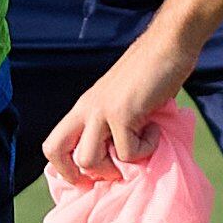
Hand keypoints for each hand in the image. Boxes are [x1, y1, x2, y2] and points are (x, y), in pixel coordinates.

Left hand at [44, 26, 197, 184]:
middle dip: (79, 173)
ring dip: (114, 166)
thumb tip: (121, 161)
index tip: (87, 178)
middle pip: (55, 150)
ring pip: (88, 160)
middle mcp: (86, 109)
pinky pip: (128, 152)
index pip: (52, 143)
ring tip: (136, 148)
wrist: (169, 44)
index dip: (63, 168)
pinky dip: (147, 149)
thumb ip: (115, 124)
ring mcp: (102, 110)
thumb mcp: (123, 100)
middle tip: (111, 171)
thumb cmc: (153, 72)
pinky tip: (155, 129)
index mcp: (84, 107)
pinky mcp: (122, 113)